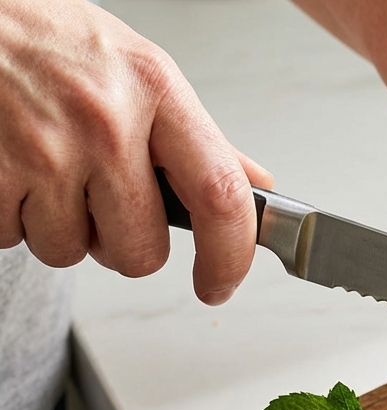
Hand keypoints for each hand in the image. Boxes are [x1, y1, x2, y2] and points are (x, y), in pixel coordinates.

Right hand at [0, 0, 270, 303]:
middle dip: (121, 245)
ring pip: (69, 251)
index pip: (220, 195)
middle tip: (100, 202)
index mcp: (155, 91)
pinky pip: (11, 237)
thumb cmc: (50, 42)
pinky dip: (10, 217)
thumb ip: (194, 135)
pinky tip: (11, 170)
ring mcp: (44, 149)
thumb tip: (255, 185)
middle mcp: (105, 122)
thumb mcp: (136, 69)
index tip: (220, 284)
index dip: (229, 256)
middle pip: (140, 251)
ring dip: (58, 228)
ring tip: (45, 170)